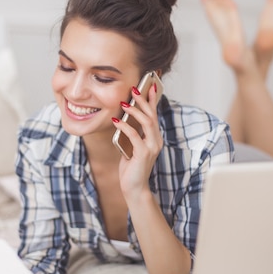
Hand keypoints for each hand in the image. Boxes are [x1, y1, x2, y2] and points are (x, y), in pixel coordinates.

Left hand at [113, 83, 162, 198]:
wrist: (134, 188)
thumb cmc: (131, 168)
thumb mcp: (131, 147)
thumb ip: (132, 134)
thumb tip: (123, 117)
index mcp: (154, 138)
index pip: (154, 115)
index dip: (152, 100)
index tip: (149, 86)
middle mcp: (156, 141)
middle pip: (152, 115)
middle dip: (143, 101)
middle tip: (135, 89)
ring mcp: (151, 147)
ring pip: (147, 123)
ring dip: (135, 111)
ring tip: (124, 103)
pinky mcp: (143, 154)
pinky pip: (134, 135)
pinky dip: (125, 126)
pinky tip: (116, 120)